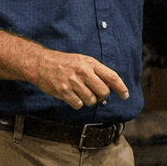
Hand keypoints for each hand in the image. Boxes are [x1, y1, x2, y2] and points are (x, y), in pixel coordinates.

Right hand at [0, 31, 128, 109]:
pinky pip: (78, 104)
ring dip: (89, 101)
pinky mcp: (63, 91)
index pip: (112, 77)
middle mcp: (83, 72)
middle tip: (97, 95)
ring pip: (91, 100)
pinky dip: (77, 104)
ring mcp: (73, 82)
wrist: (41, 63)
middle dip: (102, 96)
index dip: (121, 87)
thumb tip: (111, 87)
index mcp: (90, 63)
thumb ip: (97, 71)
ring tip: (81, 94)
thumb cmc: (64, 62)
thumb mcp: (82, 61)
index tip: (125, 95)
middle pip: (103, 91)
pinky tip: (73, 97)